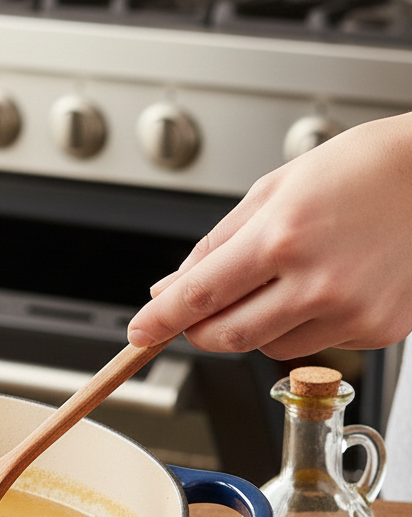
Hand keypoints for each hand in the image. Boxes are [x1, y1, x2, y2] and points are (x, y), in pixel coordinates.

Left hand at [127, 112, 411, 358]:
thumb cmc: (359, 170)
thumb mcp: (273, 190)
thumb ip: (214, 247)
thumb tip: (169, 289)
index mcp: (282, 237)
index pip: (199, 297)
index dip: (160, 320)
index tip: (138, 333)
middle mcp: (317, 283)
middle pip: (227, 337)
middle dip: (199, 331)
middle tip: (194, 315)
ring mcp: (352, 312)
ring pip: (267, 347)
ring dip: (252, 326)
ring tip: (280, 279)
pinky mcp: (378, 329)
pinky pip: (314, 344)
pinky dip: (300, 325)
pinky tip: (324, 286)